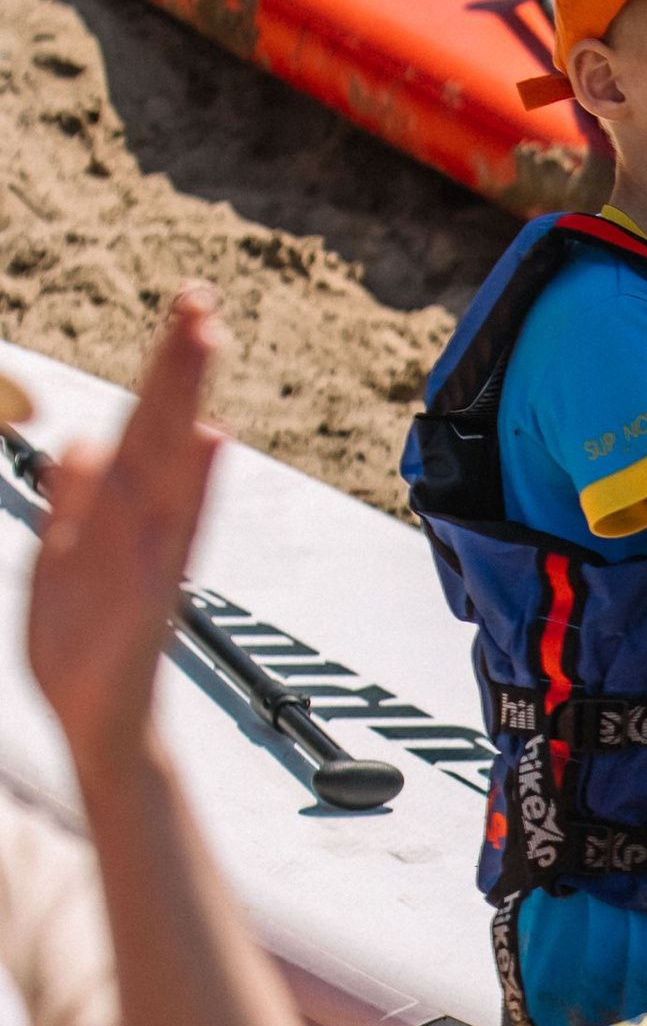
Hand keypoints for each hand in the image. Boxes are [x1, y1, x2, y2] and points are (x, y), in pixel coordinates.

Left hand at [27, 288, 223, 784]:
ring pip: (169, 462)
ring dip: (186, 400)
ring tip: (206, 341)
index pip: (142, 429)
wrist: (95, 724)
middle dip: (179, 366)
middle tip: (200, 301)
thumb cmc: (81, 651)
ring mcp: (149, 558)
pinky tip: (207, 445)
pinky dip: (191, 488)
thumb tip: (80, 445)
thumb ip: (70, 506)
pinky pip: (170, 534)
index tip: (185, 309)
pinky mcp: (148, 598)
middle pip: (161, 431)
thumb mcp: (59, 562)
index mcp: (117, 519)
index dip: (161, 371)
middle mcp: (142, 529)